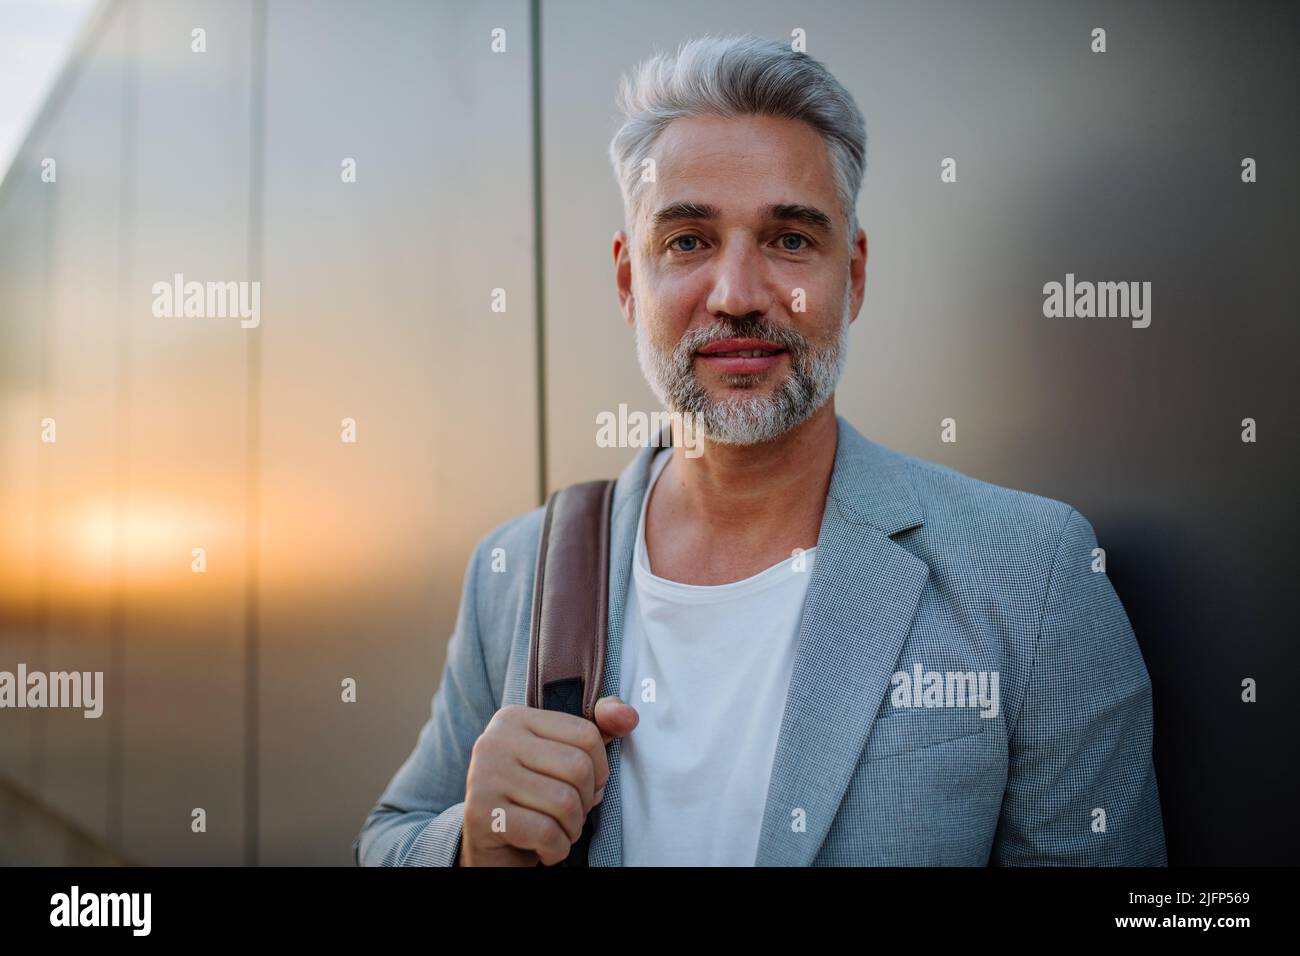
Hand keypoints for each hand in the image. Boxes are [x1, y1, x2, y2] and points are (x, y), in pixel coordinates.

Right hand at [458, 695, 637, 865]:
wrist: (489, 848)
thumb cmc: (532, 799)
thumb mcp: (562, 758)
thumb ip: (597, 731)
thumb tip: (629, 717)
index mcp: (514, 719)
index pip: (586, 734)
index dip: (599, 770)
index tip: (583, 787)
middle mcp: (494, 741)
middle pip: (578, 767)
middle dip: (586, 801)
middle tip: (570, 814)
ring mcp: (483, 776)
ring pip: (564, 802)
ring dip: (571, 828)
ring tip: (557, 831)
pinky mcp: (482, 814)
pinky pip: (546, 833)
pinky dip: (556, 849)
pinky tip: (543, 848)